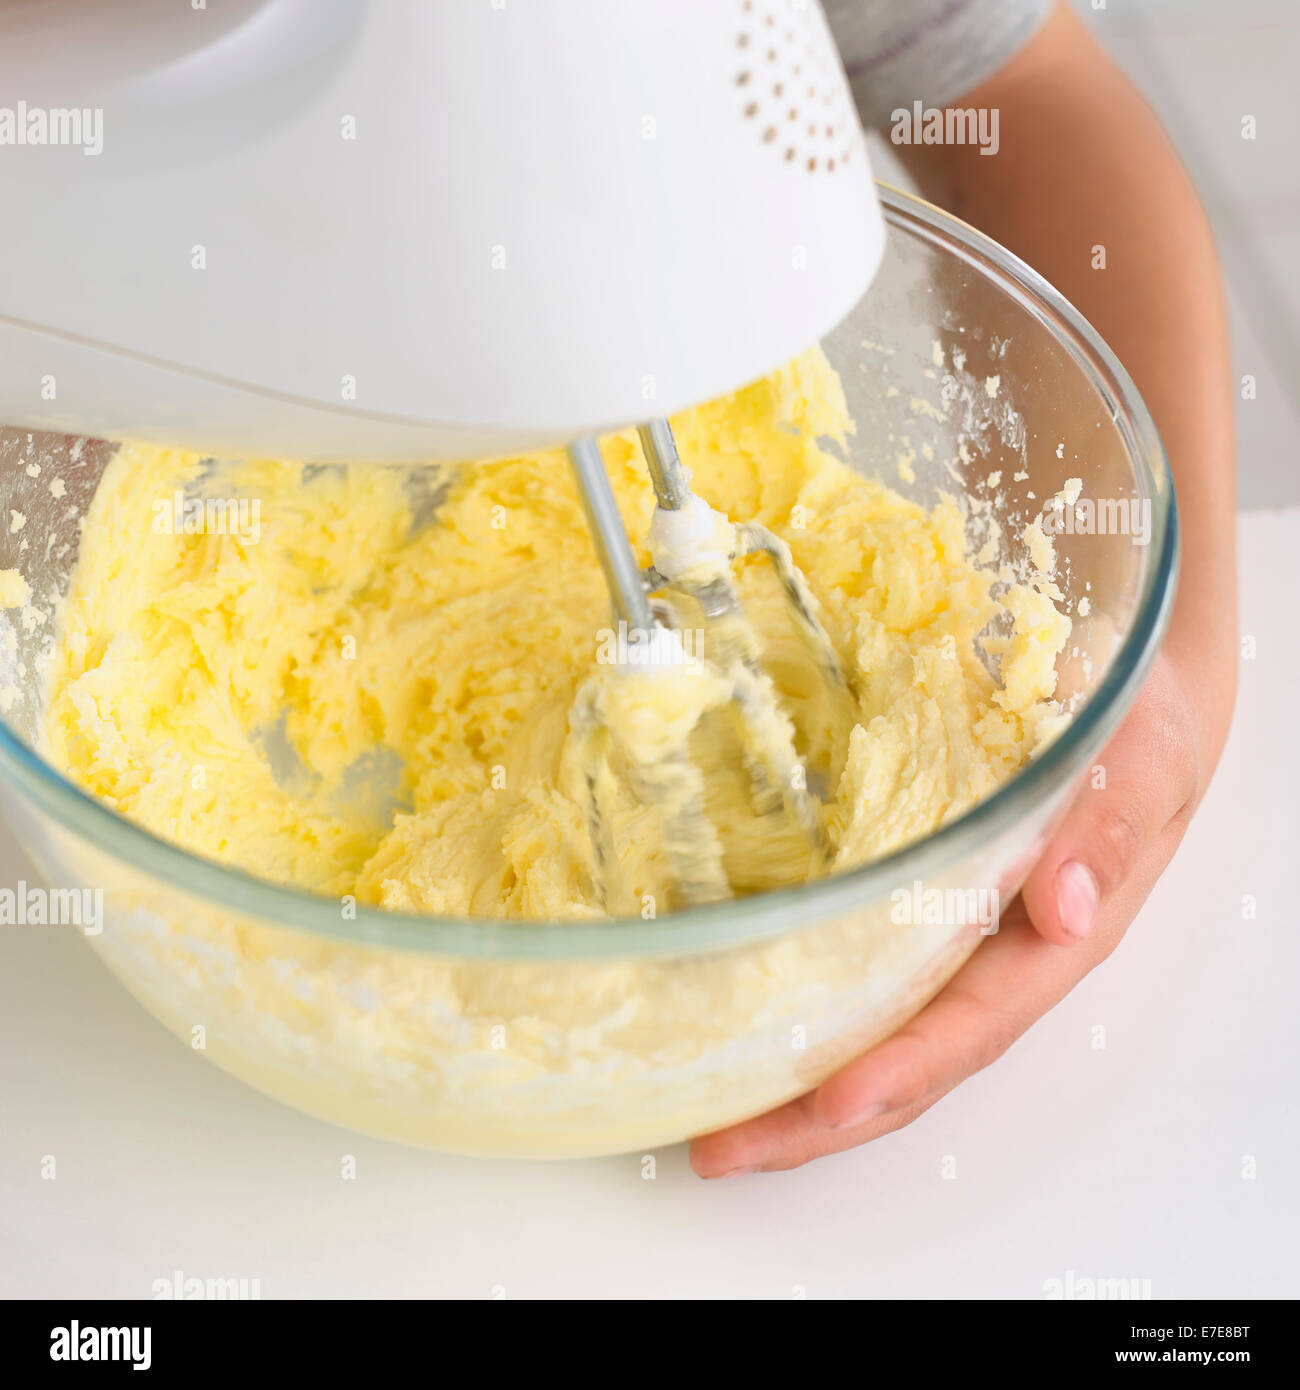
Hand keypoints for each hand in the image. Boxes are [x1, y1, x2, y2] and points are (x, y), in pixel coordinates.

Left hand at [690, 652, 1214, 1175]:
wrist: (1125, 697)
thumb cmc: (1138, 735)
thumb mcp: (1140, 770)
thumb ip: (1109, 832)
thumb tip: (1067, 909)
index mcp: (1045, 945)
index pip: (968, 1027)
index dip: (901, 1070)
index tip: (831, 1104)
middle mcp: (985, 960)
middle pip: (900, 1060)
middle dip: (812, 1117)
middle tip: (721, 1148)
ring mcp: (938, 936)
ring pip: (864, 1029)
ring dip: (787, 1083)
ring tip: (704, 1119)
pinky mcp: (899, 898)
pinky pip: (845, 963)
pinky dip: (787, 1003)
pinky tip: (725, 1018)